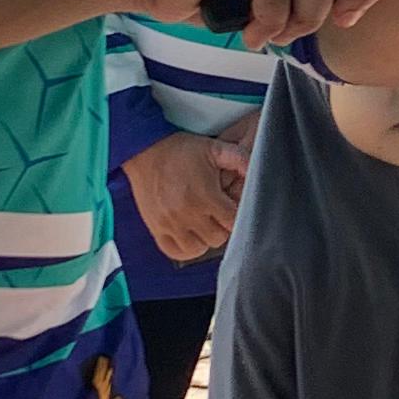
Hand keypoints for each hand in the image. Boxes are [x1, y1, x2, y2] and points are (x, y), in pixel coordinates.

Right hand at [127, 127, 245, 265]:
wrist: (144, 149)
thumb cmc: (179, 150)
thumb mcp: (214, 148)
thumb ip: (239, 159)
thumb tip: (255, 169)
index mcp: (205, 195)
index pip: (233, 221)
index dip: (236, 215)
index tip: (230, 206)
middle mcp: (188, 213)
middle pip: (217, 237)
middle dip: (221, 227)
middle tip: (217, 214)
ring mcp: (170, 223)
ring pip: (198, 248)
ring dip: (204, 239)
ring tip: (203, 225)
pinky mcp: (156, 227)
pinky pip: (174, 251)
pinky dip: (184, 248)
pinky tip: (189, 236)